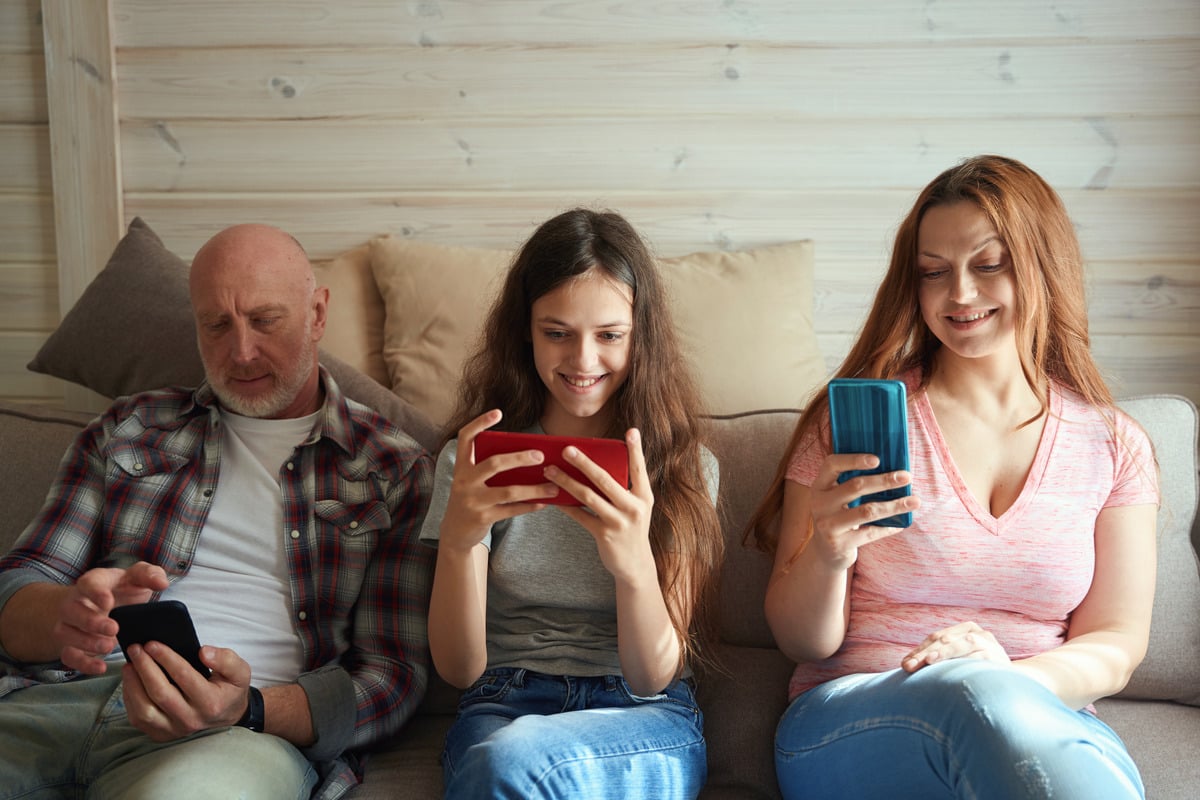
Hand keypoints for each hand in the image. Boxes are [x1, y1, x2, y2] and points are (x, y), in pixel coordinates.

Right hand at [57, 561, 169, 674]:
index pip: (88, 583)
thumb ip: (151, 575)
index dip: (95, 592)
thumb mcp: (139, 578)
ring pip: (64, 633)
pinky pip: (67, 655)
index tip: (108, 602)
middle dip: (90, 621)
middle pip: (71, 610)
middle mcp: (76, 602)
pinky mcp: (71, 644)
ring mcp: (70, 624)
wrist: (107, 603)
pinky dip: (82, 663)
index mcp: (94, 582)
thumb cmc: (124, 588)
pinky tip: (100, 667)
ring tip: (109, 646)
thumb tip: (162, 583)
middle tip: (114, 629)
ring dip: (85, 642)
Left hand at [122, 641, 251, 741]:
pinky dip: (130, 698)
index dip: (166, 658)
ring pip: (144, 709)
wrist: (226, 715)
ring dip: (132, 684)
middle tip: (136, 648)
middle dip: (144, 667)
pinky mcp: (161, 734)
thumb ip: (226, 659)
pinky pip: (138, 719)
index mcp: (210, 703)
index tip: (152, 644)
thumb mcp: (239, 671)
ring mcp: (174, 730)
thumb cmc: (229, 689)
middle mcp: (191, 719)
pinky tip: (130, 681)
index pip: (184, 677)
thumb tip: (204, 652)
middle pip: (160, 693)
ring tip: (129, 664)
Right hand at [439, 410, 557, 551]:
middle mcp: (464, 481)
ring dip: (535, 488)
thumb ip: (490, 469)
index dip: (479, 423)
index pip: (466, 438)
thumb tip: (528, 457)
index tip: (498, 412)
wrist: (455, 533)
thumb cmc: (472, 499)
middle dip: (520, 458)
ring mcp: (472, 500)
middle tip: (541, 455)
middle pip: (494, 463)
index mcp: (461, 467)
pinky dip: (530, 505)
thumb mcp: (473, 482)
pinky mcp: (483, 517)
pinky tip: (544, 503)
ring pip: (509, 491)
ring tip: (554, 486)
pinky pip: (512, 510)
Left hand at [552, 428, 656, 586]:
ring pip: (588, 496)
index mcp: (644, 496)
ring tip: (550, 471)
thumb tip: (596, 465)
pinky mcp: (604, 535)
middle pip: (606, 480)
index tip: (631, 431)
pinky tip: (552, 497)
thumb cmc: (632, 528)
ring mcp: (618, 522)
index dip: (636, 450)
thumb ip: (624, 488)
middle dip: (585, 463)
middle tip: (568, 449)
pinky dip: (565, 505)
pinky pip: (580, 516)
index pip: (639, 469)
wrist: (635, 564)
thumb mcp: (636, 507)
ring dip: (566, 482)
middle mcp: (633, 508)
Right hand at [805, 453, 918, 570]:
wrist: (824, 552)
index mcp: (819, 486)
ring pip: (867, 511)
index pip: (832, 465)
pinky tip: (901, 524)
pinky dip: (889, 527)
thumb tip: (890, 468)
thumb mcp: (835, 498)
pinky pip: (871, 532)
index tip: (877, 459)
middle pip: (855, 486)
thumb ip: (851, 483)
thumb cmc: (837, 517)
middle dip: (884, 481)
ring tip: (915, 501)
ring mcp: (828, 525)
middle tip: (906, 477)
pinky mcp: (839, 544)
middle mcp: (819, 504)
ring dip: (894, 505)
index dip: (854, 460)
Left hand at [901, 621, 1010, 671]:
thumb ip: (935, 658)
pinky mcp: (998, 658)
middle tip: (909, 667)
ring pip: (963, 644)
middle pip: (945, 640)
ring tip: (929, 662)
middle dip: (926, 654)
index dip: (919, 650)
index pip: (936, 638)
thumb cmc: (978, 670)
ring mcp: (989, 644)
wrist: (1015, 680)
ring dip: (945, 653)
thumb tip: (904, 664)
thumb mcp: (958, 660)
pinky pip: (980, 658)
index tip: (905, 664)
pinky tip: (955, 670)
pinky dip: (966, 662)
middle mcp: (977, 633)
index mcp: (965, 629)